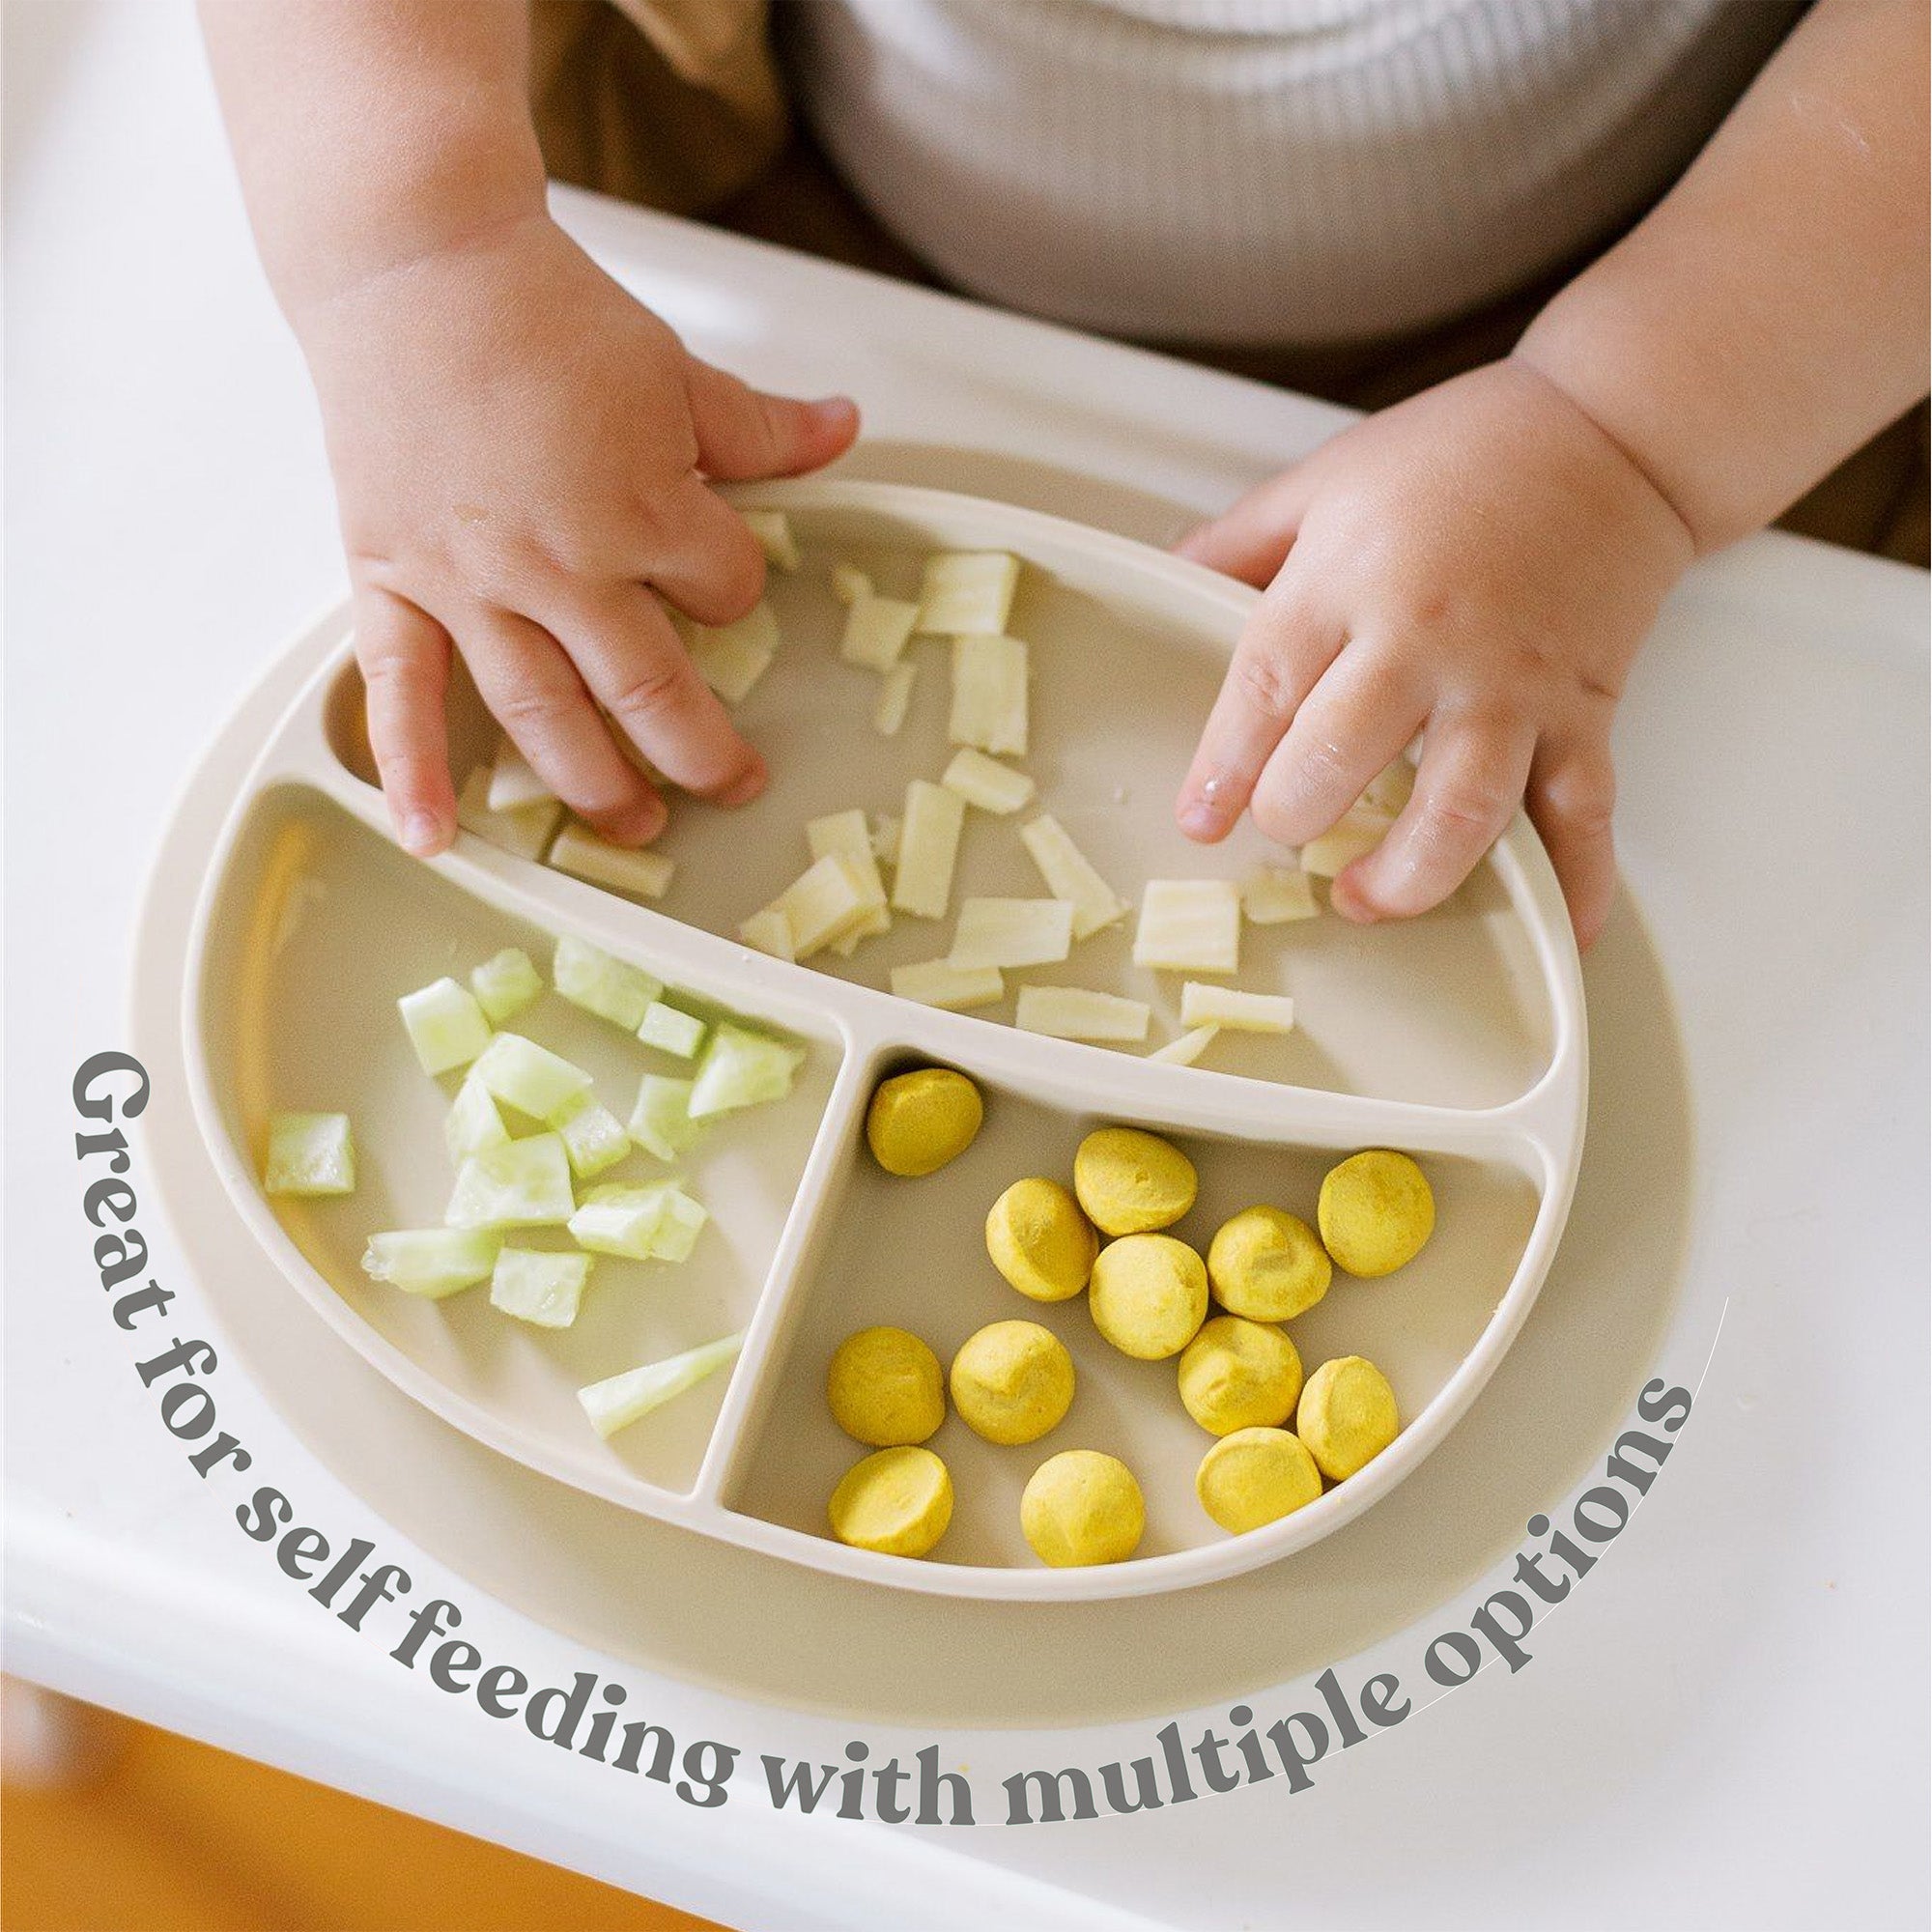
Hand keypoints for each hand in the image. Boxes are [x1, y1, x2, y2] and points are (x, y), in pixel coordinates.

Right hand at [297, 212, 858, 854]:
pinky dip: (410, 772)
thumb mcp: (674, 370)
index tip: (722, 585)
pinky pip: (398, 693)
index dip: (737, 592)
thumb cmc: (539, 313)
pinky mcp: (393, 582)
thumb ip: (760, 429)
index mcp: (643, 514)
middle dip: (702, 753)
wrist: (413, 264)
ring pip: (545, 716)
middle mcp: (562, 569)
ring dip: (595, 785)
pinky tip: (433, 835)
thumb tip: (845, 429)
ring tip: (635, 826)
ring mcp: (472, 587)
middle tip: (729, 786)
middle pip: (653, 693)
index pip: (726, 592)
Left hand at [1173, 358, 1695, 946]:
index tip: (1200, 822)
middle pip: (1342, 759)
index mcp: (1349, 581)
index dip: (1222, 769)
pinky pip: (1583, 815)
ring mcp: (1513, 684)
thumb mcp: (1325, 480)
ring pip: (1459, 811)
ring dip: (1406, 877)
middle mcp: (1429, 639)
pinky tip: (1557, 932)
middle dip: (1296, 817)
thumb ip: (1239, 544)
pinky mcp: (1585, 713)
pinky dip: (1576, 883)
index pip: (1264, 691)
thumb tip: (1164, 586)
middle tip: (1284, 835)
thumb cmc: (1461, 454)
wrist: (1612, 431)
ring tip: (1365, 899)